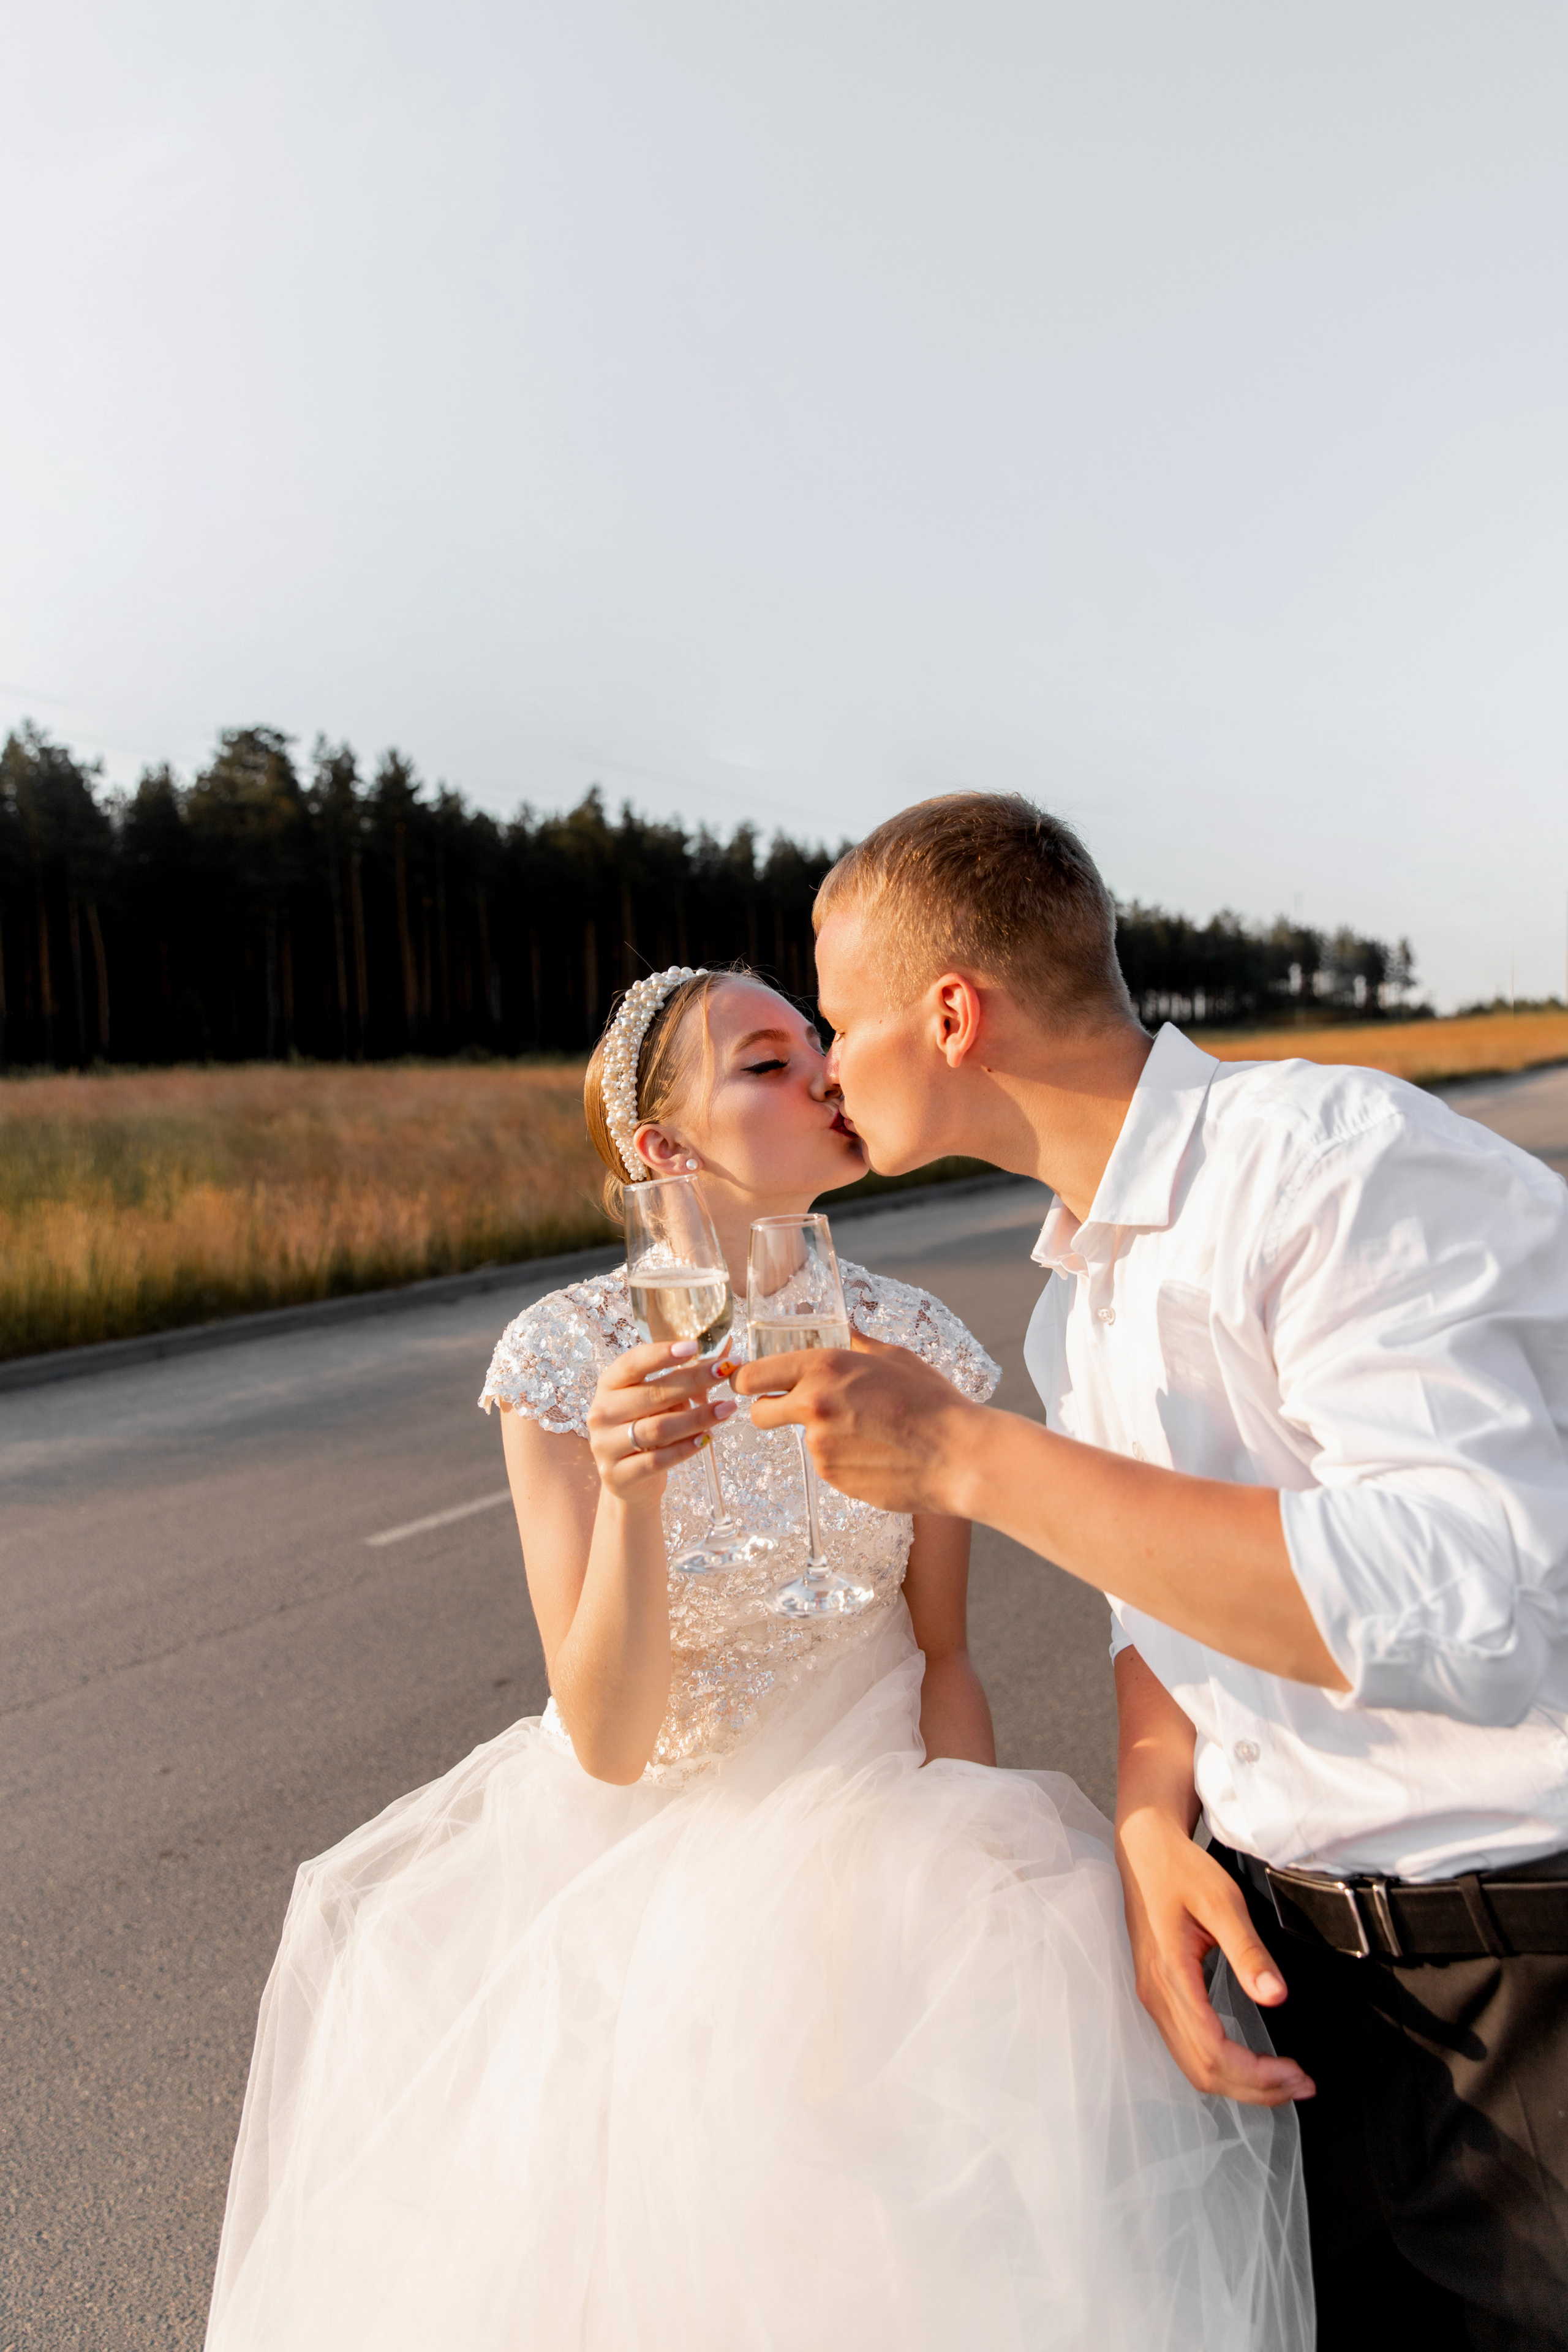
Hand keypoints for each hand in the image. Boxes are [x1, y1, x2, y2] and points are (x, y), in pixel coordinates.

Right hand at [587, 1340, 737, 1502]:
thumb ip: (685, 1377)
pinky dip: (685, 1448)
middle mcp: (602, 1412)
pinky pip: (658, 1460)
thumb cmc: (646, 1427)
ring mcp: (606, 1445)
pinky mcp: (618, 1475)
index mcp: (609, 1385)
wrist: (627, 1479)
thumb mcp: (658, 1400)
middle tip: (725, 1371)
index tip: (694, 1346)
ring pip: (659, 1428)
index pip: (633, 1363)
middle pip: (653, 1394)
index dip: (662, 1353)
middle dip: (694, 1380)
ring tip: (727, 1408)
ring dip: (697, 1417)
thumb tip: (725, 1350)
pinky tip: (707, 1438)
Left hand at [730, 1333, 977, 1513]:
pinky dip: (844, 1459)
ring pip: (803, 1439)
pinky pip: (828, 1465)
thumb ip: (855, 1343)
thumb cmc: (932, 1401)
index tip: (749, 1385)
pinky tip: (878, 1453)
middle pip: (759, 1414)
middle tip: (798, 1408)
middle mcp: (813, 1407)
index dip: (746, 1382)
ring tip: (871, 1431)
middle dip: (770, 1410)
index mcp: (824, 1368)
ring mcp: (820, 1448)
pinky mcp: (833, 1478)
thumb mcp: (894, 1357)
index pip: (753, 1376)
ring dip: (824, 1435)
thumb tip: (841, 1325)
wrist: (959, 1456)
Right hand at [1115, 1804, 1314, 2107]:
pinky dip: (1221, 2066)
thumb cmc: (1180, 1869)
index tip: (1296, 2072)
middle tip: (1302, 2085)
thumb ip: (1248, 1952)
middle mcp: (1156, 1996)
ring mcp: (1154, 1998)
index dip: (1256, 2075)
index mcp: (1170, 1977)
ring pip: (1193, 2066)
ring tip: (1283, 2081)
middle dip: (1255, 2089)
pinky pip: (1187, 2049)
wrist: (1143, 1848)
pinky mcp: (1158, 1994)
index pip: (1212, 2053)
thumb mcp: (1223, 1902)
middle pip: (1203, 2072)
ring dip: (1239, 2083)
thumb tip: (1275, 1997)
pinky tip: (1249, 2062)